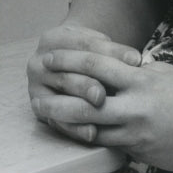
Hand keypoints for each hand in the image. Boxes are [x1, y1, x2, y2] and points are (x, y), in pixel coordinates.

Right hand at [27, 24, 141, 143]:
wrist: (71, 63)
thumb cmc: (90, 52)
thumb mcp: (99, 45)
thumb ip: (115, 52)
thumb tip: (136, 61)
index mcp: (51, 39)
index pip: (83, 44)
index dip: (110, 51)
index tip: (135, 60)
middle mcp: (37, 63)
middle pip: (68, 74)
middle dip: (88, 84)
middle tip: (105, 93)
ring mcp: (36, 88)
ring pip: (61, 99)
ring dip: (82, 106)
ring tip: (101, 109)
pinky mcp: (41, 111)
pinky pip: (57, 122)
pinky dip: (75, 128)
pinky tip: (92, 133)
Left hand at [30, 51, 172, 171]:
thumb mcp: (164, 72)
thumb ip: (136, 73)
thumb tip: (114, 69)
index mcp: (142, 80)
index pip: (98, 66)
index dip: (70, 61)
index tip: (50, 56)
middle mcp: (136, 107)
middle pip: (86, 103)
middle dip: (58, 98)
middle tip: (36, 91)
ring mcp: (138, 134)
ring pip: (93, 130)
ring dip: (70, 124)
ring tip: (50, 116)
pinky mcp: (142, 154)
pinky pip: (111, 146)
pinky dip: (96, 139)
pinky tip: (81, 136)